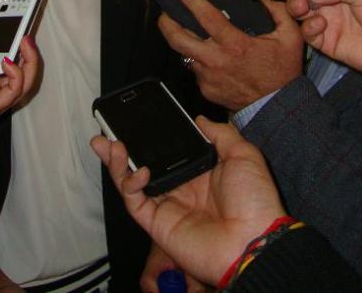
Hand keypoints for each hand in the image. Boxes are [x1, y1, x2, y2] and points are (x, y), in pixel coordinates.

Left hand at [0, 33, 39, 151]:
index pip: (4, 63)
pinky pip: (16, 89)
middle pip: (20, 72)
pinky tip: (8, 61)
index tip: (13, 30)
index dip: (11, 47)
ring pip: (25, 81)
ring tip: (26, 42)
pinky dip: (17, 73)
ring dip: (30, 60)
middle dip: (27, 52)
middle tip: (24, 35)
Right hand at [91, 117, 285, 286]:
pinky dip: (130, 185)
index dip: (151, 138)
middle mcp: (181, 188)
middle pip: (144, 166)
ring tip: (108, 144)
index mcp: (201, 172)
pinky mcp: (158, 224)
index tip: (137, 121)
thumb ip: (220, 134)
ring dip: (117, 164)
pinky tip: (139, 170)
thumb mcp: (243, 155)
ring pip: (133, 183)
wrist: (255, 241)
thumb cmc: (255, 201)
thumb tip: (200, 119)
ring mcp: (168, 206)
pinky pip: (136, 203)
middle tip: (107, 133)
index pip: (167, 151)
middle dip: (122, 150)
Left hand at [158, 0, 303, 110]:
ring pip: (185, 54)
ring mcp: (209, 77)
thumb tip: (263, 0)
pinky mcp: (206, 89)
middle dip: (167, 22)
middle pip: (179, 39)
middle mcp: (217, 61)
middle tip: (165, 11)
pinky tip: (209, 55)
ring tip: (185, 30)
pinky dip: (200, 60)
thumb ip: (278, 12)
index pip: (207, 17)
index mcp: (235, 45)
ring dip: (184, 41)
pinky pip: (196, 70)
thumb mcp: (290, 37)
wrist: (277, 108)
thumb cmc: (282, 75)